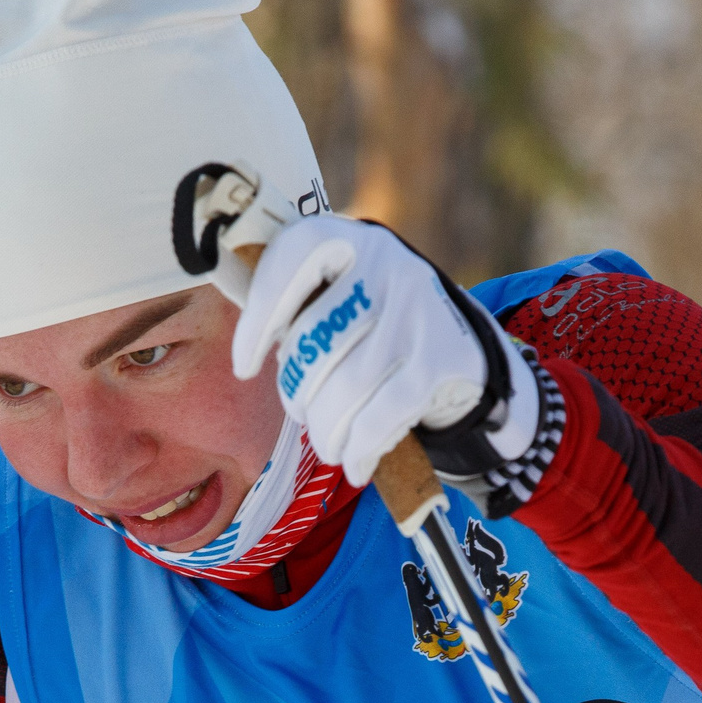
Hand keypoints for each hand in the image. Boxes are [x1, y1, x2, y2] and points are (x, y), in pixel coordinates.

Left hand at [229, 216, 556, 508]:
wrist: (460, 344)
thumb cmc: (371, 325)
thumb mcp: (335, 294)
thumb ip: (292, 306)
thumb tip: (241, 350)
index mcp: (347, 240)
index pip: (291, 261)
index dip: (259, 316)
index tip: (243, 366)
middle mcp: (387, 265)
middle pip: (314, 343)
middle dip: (298, 394)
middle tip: (303, 411)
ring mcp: (419, 310)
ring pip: (346, 389)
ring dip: (327, 432)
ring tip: (328, 443)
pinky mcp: (441, 359)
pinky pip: (381, 417)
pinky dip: (360, 451)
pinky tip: (356, 463)